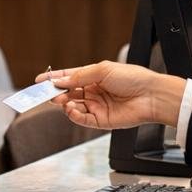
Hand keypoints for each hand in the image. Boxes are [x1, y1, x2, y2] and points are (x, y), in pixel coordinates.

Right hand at [35, 62, 185, 130]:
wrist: (151, 96)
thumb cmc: (133, 78)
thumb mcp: (102, 70)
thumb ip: (79, 77)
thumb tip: (60, 81)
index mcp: (94, 77)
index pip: (69, 77)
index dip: (54, 78)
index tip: (39, 80)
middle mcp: (94, 92)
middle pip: (68, 93)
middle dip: (55, 92)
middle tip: (44, 93)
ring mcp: (97, 107)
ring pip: (72, 106)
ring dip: (63, 103)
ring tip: (59, 100)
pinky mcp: (101, 121)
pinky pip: (81, 119)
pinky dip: (73, 115)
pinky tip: (70, 109)